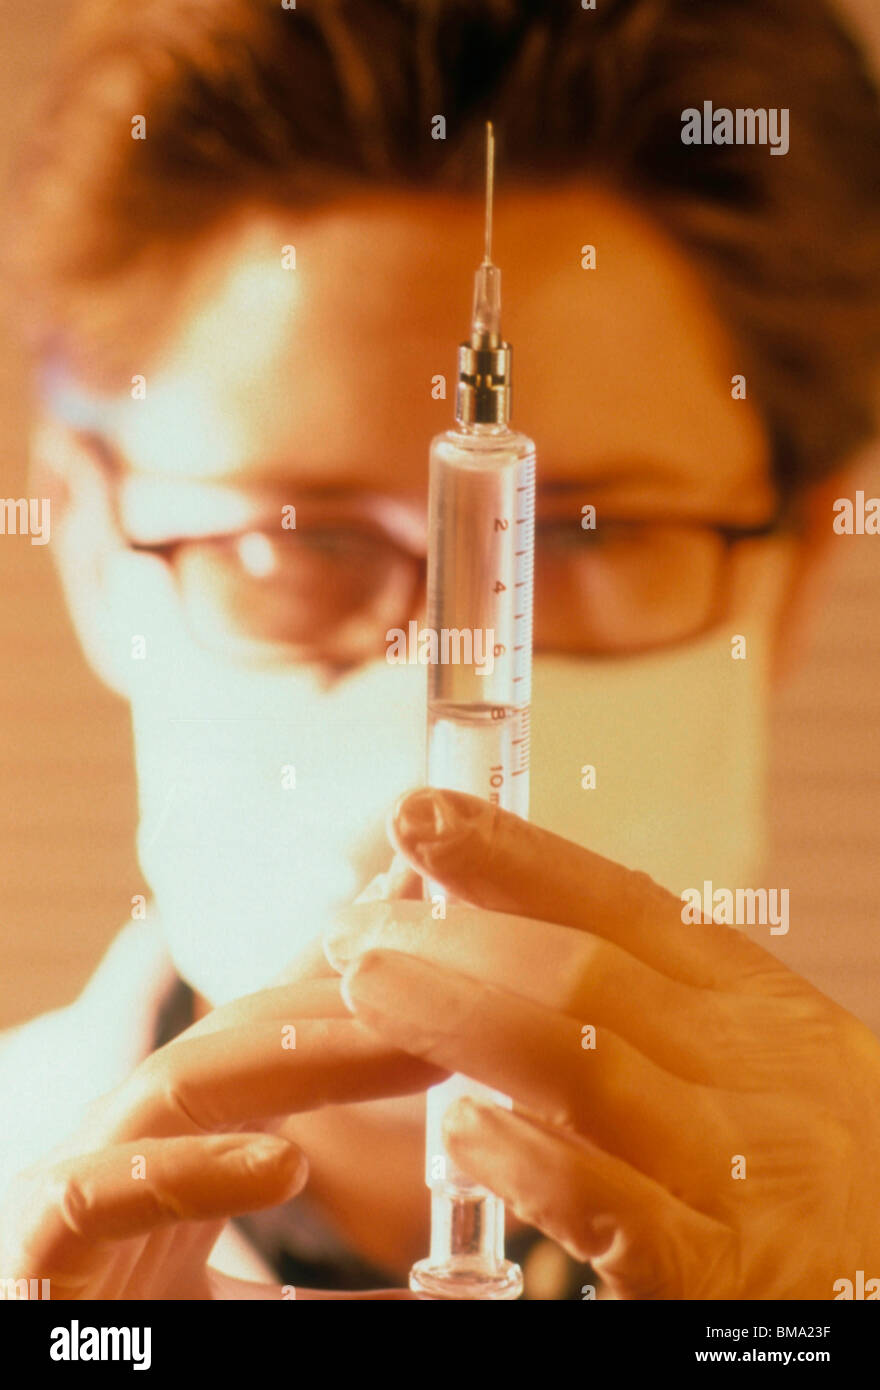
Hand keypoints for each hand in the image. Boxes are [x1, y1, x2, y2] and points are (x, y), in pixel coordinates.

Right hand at [0, 940, 436, 1299]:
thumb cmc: (148, 1353)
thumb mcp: (271, 1321)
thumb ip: (352, 1300)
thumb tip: (466, 1292)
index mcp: (187, 1143)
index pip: (270, 1030)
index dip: (342, 965)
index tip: (425, 904)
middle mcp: (135, 1139)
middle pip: (240, 1036)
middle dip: (349, 1001)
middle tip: (459, 977)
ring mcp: (82, 1181)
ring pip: (183, 1083)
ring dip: (301, 1058)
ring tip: (410, 1053)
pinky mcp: (39, 1245)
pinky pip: (105, 1190)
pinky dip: (195, 1172)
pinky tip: (284, 1166)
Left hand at [324, 787, 879, 1299]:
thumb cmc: (802, 1161)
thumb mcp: (756, 1055)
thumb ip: (652, 999)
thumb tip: (501, 924)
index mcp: (754, 1005)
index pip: (622, 903)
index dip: (513, 852)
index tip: (420, 813)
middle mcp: (749, 1071)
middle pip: (585, 973)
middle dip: (456, 938)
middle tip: (356, 927)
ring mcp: (734, 1172)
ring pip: (584, 1067)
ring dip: (460, 1016)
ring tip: (368, 987)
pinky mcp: (713, 1277)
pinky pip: (609, 1206)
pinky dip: (528, 1160)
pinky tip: (460, 1131)